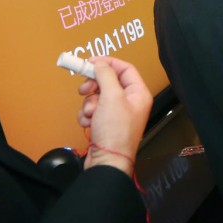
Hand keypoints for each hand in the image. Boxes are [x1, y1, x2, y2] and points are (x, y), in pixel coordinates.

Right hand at [77, 56, 151, 174]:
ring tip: (90, 114)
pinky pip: (92, 110)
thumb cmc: (115, 133)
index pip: (125, 68)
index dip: (108, 63)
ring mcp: (117, 114)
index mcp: (138, 94)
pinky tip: (88, 123)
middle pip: (109, 82)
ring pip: (98, 96)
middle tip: (84, 89)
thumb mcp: (111, 97)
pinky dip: (87, 115)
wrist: (107, 161)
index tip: (91, 62)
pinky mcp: (105, 124)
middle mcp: (130, 102)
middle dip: (94, 86)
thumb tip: (100, 63)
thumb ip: (105, 75)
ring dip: (89, 103)